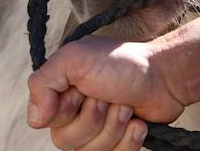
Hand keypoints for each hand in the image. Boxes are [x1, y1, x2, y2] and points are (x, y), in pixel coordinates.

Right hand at [28, 37, 184, 149]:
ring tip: (126, 106)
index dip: (65, 110)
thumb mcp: (75, 58)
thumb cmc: (121, 62)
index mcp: (61, 93)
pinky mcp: (118, 144)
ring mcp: (97, 132)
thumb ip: (43, 82)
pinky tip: (137, 123)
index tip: (82, 89)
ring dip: (114, 127)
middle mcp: (75, 115)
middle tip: (109, 96)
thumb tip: (35, 120)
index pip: (44, 122)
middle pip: (65, 142)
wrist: (164, 76)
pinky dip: (129, 140)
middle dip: (93, 119)